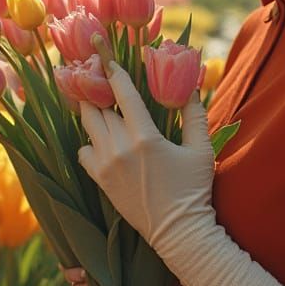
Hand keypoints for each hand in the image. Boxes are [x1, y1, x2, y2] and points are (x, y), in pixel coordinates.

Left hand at [77, 51, 214, 254]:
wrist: (177, 232)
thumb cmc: (193, 189)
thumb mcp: (201, 149)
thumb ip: (195, 115)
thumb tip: (191, 85)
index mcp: (146, 137)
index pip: (123, 93)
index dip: (113, 70)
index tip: (103, 53)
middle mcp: (120, 148)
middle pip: (97, 106)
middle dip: (97, 88)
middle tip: (97, 74)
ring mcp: (106, 165)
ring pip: (88, 125)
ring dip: (92, 110)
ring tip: (96, 99)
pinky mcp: (99, 180)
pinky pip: (83, 150)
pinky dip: (89, 140)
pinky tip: (102, 137)